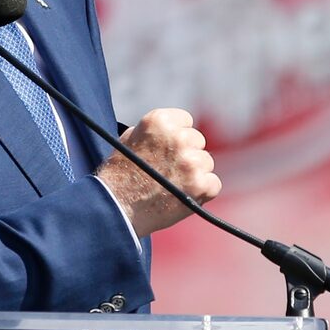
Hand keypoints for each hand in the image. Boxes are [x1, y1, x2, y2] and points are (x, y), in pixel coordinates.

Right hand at [95, 108, 220, 236]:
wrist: (116, 209)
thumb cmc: (118, 176)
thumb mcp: (129, 140)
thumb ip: (154, 132)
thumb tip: (171, 132)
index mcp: (160, 121)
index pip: (185, 120)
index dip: (176, 136)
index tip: (168, 148)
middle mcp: (178, 137)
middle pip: (197, 141)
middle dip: (186, 154)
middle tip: (168, 170)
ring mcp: (191, 161)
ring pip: (206, 163)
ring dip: (194, 173)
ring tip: (171, 185)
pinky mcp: (201, 184)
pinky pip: (213, 183)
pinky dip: (201, 191)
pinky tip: (181, 195)